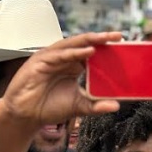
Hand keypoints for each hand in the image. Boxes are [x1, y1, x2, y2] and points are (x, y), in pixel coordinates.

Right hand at [0, 32, 121, 129]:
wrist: (27, 116)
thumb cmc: (50, 107)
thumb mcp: (79, 106)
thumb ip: (97, 105)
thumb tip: (116, 106)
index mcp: (74, 65)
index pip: (92, 52)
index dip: (107, 48)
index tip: (124, 45)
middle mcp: (64, 59)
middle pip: (85, 44)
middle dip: (102, 39)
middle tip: (119, 36)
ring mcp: (52, 58)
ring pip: (73, 45)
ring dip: (90, 40)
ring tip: (106, 38)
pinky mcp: (40, 62)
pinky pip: (60, 55)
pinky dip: (75, 52)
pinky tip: (89, 51)